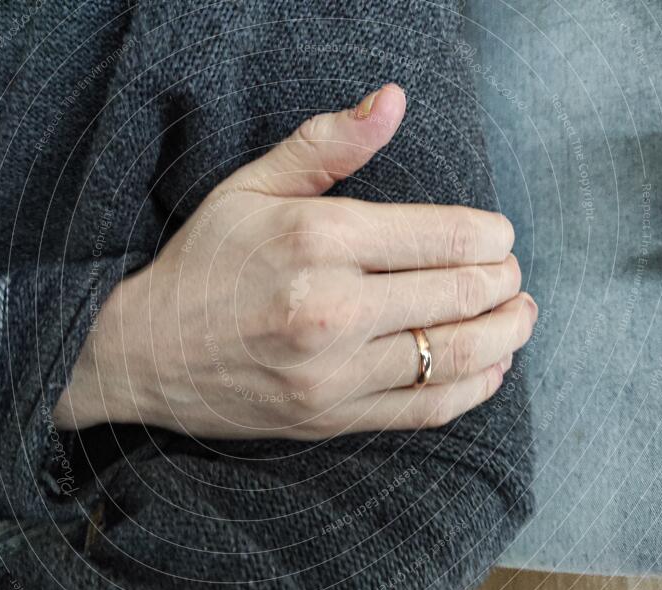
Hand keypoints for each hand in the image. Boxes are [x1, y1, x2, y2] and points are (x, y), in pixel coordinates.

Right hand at [54, 83, 536, 439]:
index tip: (498, 236)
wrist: (144, 351)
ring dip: (506, 335)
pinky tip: (489, 370)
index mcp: (321, 239)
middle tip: (510, 274)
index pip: (449, 237)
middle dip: (505, 282)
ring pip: (456, 356)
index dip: (493, 235)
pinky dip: (473, 389)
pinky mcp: (331, 416)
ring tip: (517, 317)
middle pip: (463, 295)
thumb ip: (328, 143)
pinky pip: (426, 409)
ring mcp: (334, 372)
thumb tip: (395, 100)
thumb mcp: (251, 187)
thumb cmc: (203, 264)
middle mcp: (334, 309)